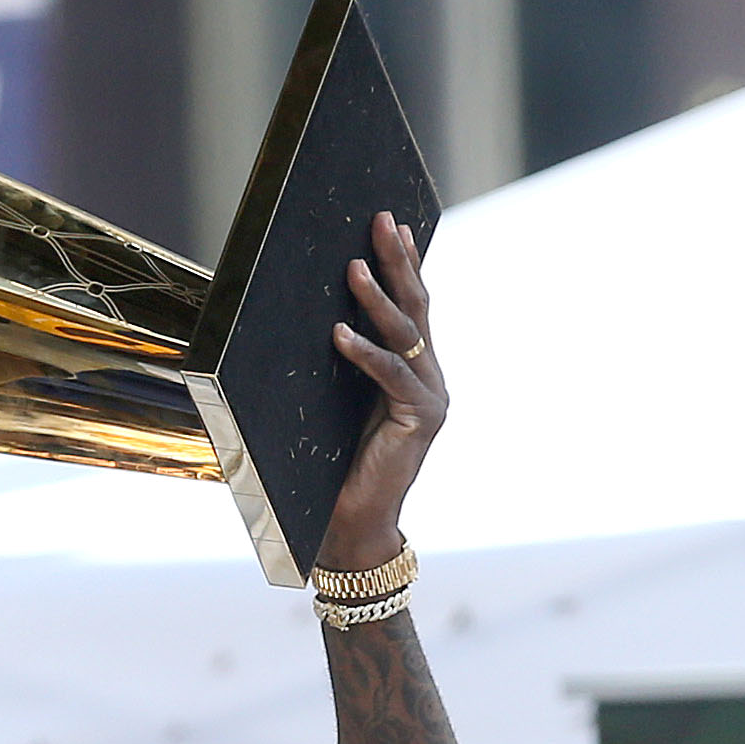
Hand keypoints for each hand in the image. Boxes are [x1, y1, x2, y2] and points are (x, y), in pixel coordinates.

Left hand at [316, 214, 447, 570]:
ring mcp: (430, 396)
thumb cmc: (337, 463)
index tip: (396, 223)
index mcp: (411, 369)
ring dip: (378, 298)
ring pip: (406, 335)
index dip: (406, 263)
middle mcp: (428, 377)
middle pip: (415, 307)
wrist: (352, 521)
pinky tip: (339, 333)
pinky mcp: (421, 419)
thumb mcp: (337, 400)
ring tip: (355, 267)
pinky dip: (365, 353)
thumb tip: (314, 317)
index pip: (412, 305)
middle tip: (381, 222)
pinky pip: (392, 377)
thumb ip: (342, 363)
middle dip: (398, 261)